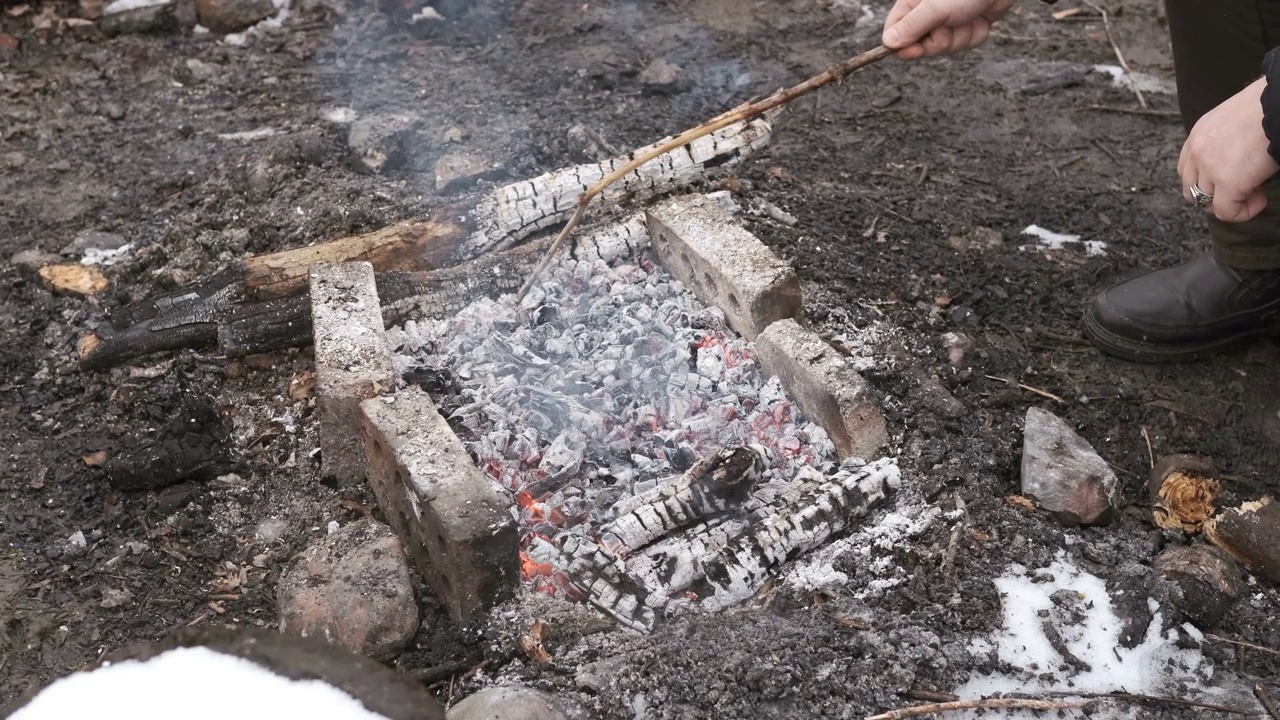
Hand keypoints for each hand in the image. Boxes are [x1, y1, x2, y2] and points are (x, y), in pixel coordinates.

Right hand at [881, 0, 1015, 59]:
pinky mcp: (968, 24)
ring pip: (948, 46)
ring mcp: (949, 20)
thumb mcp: (934, 8)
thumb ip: (911, 26)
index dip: (903, 46)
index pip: (895, 33)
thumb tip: (887, 43)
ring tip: (969, 16)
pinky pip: (967, 42)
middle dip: (941, 39)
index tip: (913, 51)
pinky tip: (980, 17)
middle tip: (951, 22)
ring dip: (962, 35)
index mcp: (913, 5)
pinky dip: (976, 33)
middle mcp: (929, 14)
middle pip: (923, 45)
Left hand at [1179, 77, 1279, 222]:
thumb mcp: (1235, 120)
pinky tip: (1260, 200)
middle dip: (1213, 195)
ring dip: (1229, 202)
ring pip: (1205, 202)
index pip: (1187, 168)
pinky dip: (1243, 212)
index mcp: (1198, 134)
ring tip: (1254, 192)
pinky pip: (1227, 212)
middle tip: (1241, 189)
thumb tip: (1238, 157)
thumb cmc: (1268, 106)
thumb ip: (1226, 140)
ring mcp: (1209, 168)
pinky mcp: (1228, 183)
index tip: (1234, 174)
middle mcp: (1197, 151)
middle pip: (1191, 188)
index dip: (1207, 179)